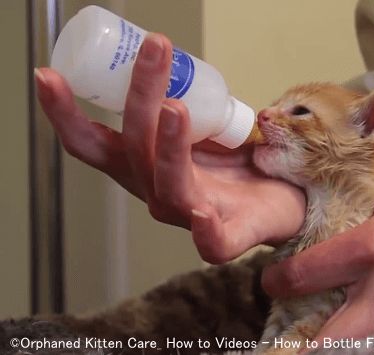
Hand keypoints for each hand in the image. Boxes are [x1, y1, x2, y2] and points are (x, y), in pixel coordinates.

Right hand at [35, 33, 304, 262]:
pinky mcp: (229, 236)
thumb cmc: (234, 160)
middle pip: (135, 149)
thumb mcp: (201, 124)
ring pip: (169, 185)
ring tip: (176, 108)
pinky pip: (213, 243)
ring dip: (168, 145)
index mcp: (144, 163)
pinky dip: (205, 230)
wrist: (283, 196)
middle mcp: (157, 189)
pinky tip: (202, 214)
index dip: (66, 114)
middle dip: (140, 98)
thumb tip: (166, 57)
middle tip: (155, 52)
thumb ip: (180, 102)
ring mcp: (190, 215)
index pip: (94, 142)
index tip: (49, 76)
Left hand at [262, 167, 373, 340]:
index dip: (276, 282)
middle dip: (298, 340)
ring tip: (325, 338)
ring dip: (337, 350)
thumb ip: (352, 194)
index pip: (302, 276)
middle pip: (326, 341)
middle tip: (290, 329)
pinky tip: (368, 340)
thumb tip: (311, 195)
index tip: (274, 281)